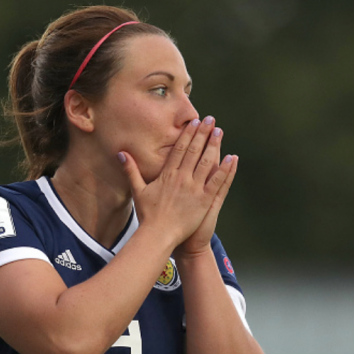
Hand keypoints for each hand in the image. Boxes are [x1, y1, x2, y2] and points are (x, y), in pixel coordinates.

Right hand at [119, 116, 235, 249]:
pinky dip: (225, 170)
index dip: (188, 134)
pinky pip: (217, 182)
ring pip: (207, 162)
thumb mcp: (137, 190)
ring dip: (214, 145)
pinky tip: (232, 158)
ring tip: (219, 132)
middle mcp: (182, 178)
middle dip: (203, 133)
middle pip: (194, 151)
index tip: (194, 123)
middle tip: (210, 119)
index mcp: (167, 175)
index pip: (180, 149)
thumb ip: (131, 170)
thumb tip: (120, 154)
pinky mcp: (204, 201)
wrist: (158, 235)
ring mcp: (194, 189)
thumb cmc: (148, 215)